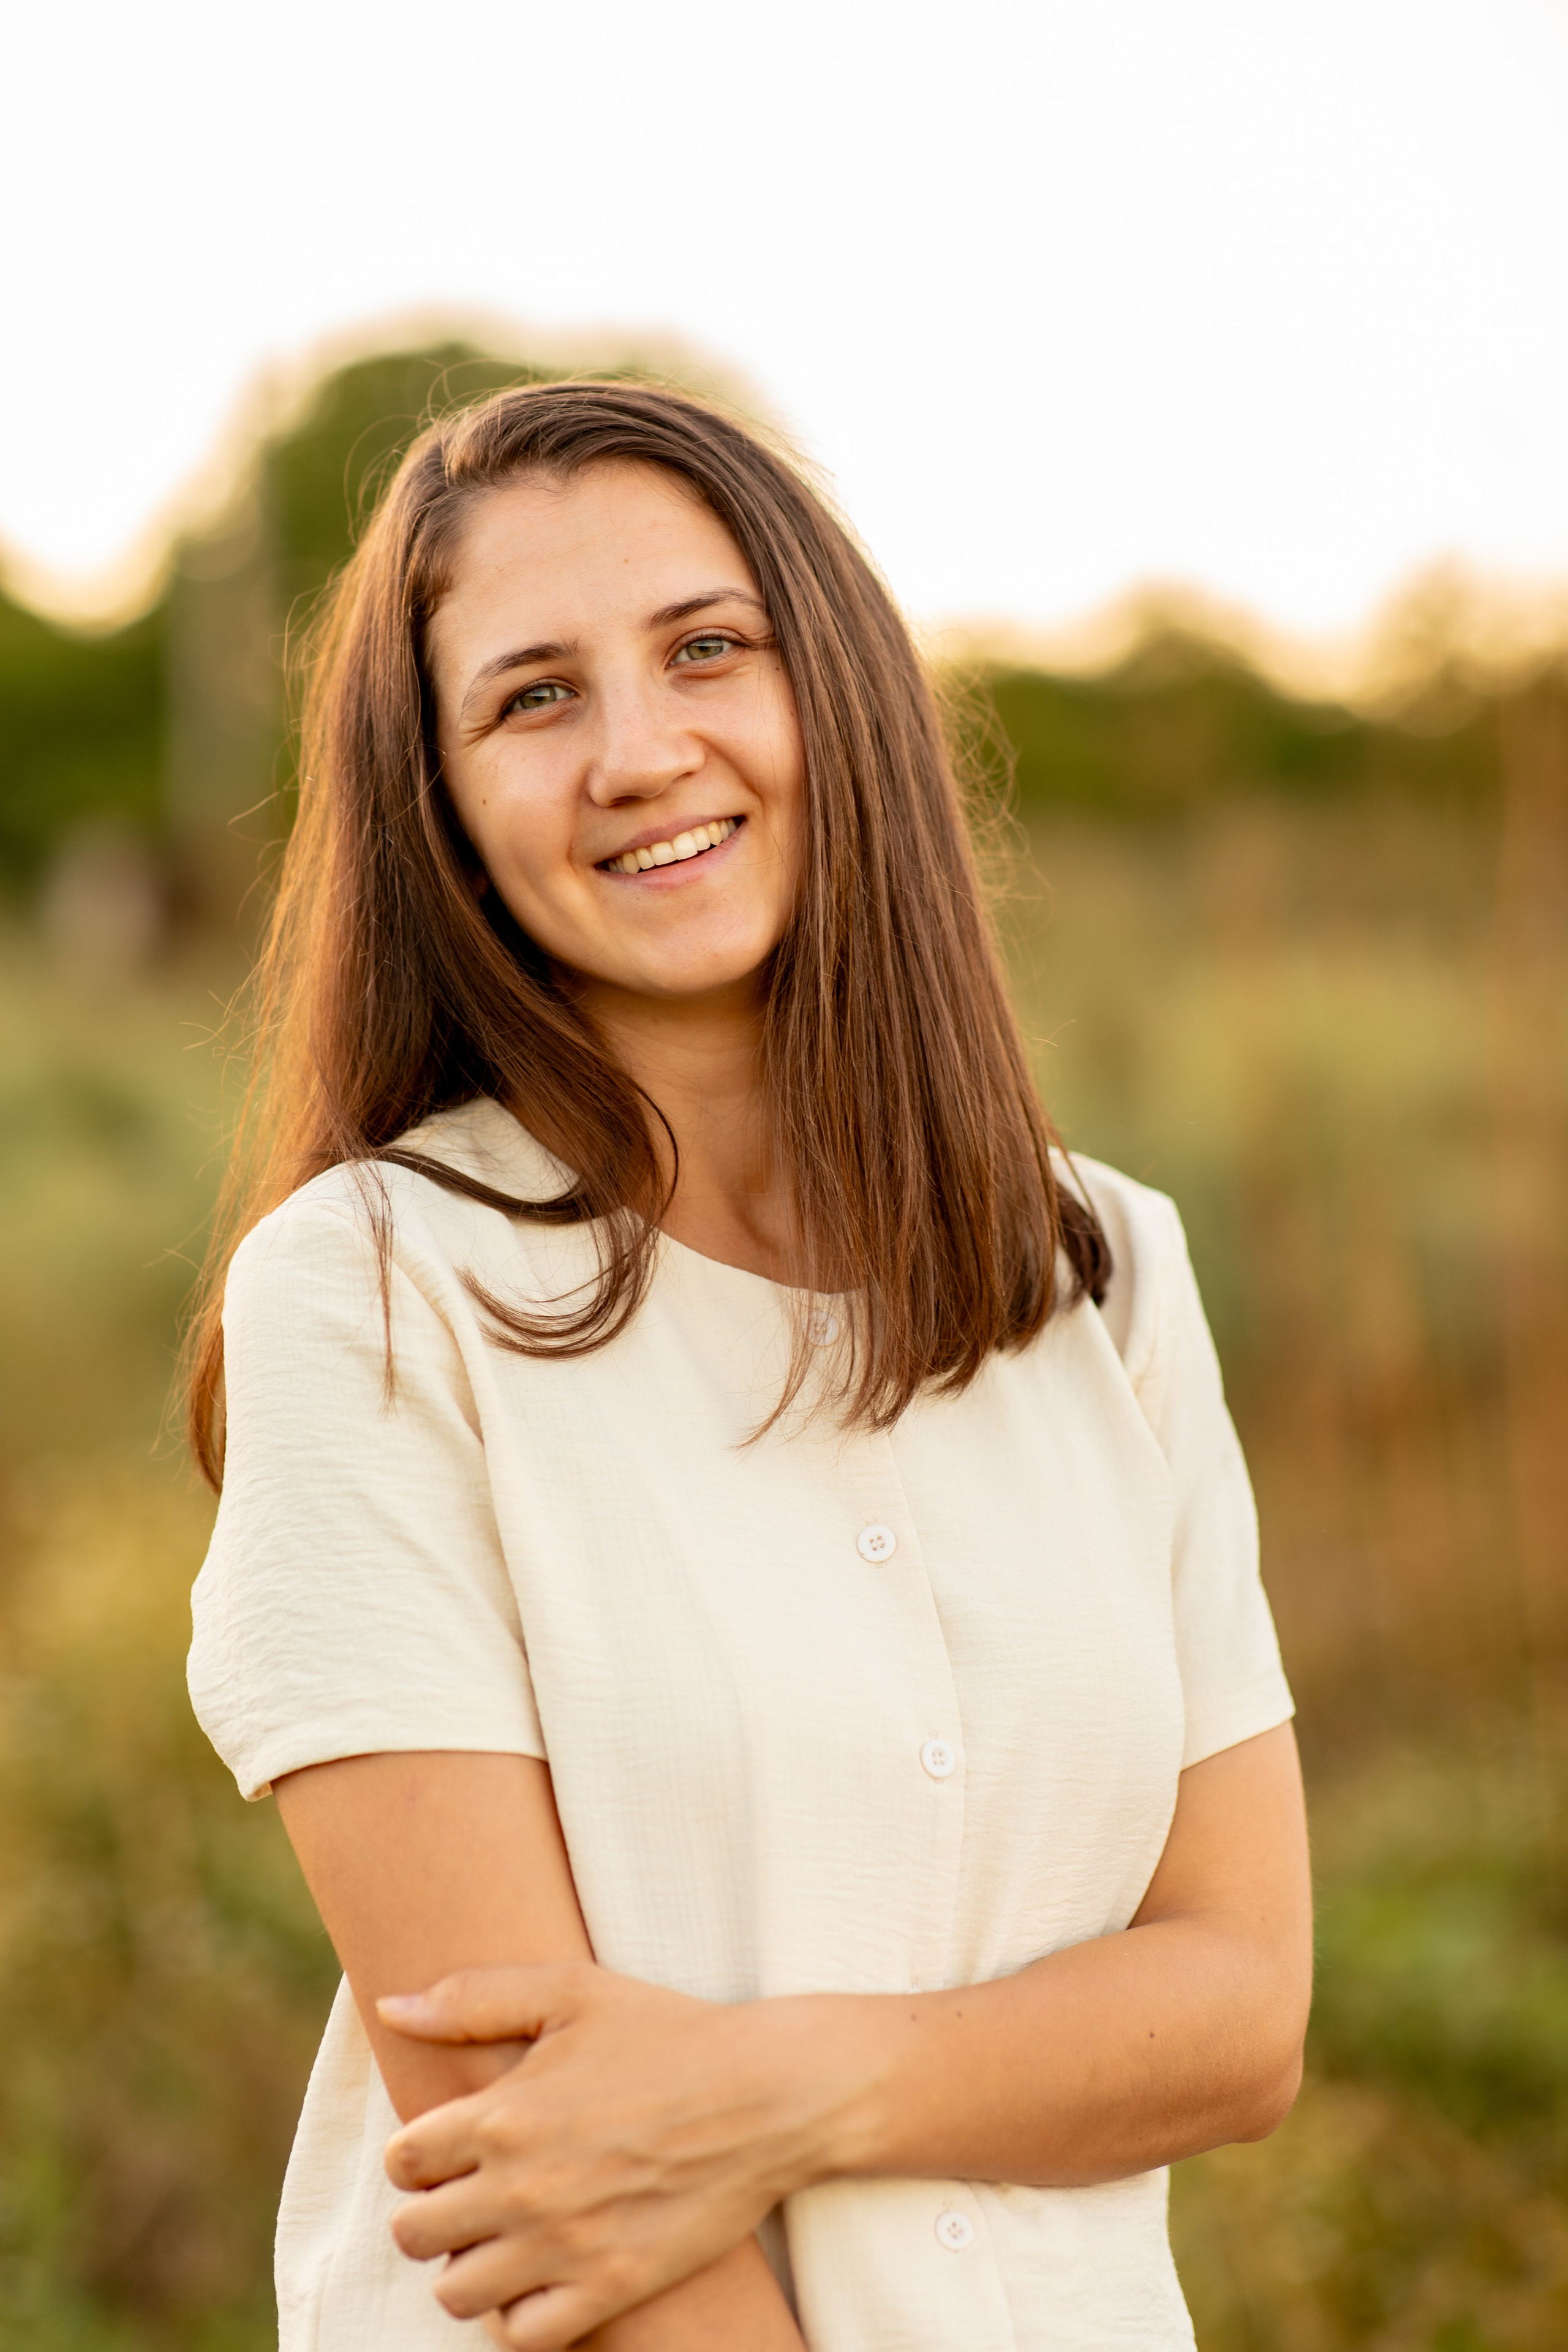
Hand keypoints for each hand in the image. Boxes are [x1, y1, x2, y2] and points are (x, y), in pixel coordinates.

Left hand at [380, 1964, 821, 2350]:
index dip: (417, 2155)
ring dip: (467, 2267)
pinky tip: (538, 2277)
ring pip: (456, 2293)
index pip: (402, 2162)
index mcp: (503, 2114)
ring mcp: (564, 2245)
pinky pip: (521, 2334)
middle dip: (432, 2213)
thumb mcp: (571, 1991)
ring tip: (501, 2238)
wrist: (766, 2094)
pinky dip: (516, 2314)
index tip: (450, 2147)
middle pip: (413, 2234)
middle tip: (471, 2194)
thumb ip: (473, 1997)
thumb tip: (391, 2007)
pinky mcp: (608, 2286)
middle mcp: (521, 2187)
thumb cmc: (667, 2032)